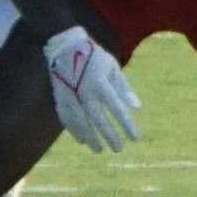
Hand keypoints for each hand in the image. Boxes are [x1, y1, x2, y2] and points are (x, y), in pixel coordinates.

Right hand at [43, 26, 139, 151]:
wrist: (65, 46)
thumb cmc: (94, 56)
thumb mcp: (113, 67)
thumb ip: (124, 88)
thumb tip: (136, 108)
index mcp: (101, 83)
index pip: (117, 109)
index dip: (127, 125)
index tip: (135, 138)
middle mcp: (85, 91)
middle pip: (98, 120)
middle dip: (109, 136)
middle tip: (118, 149)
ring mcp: (70, 95)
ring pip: (81, 122)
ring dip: (91, 137)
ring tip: (99, 149)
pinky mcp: (60, 97)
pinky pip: (67, 118)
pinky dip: (74, 130)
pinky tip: (81, 140)